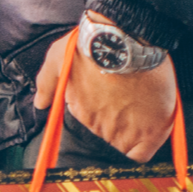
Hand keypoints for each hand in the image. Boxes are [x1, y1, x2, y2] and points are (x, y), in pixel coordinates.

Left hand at [33, 22, 176, 162]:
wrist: (124, 38)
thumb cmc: (92, 45)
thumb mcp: (59, 59)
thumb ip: (47, 84)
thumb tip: (40, 102)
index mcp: (83, 113)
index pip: (91, 135)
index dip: (102, 126)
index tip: (110, 113)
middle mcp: (100, 127)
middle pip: (110, 139)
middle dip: (119, 124)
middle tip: (130, 103)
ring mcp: (124, 130)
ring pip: (127, 144)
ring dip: (135, 129)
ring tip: (143, 106)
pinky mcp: (149, 129)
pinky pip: (144, 154)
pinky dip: (149, 144)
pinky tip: (152, 129)